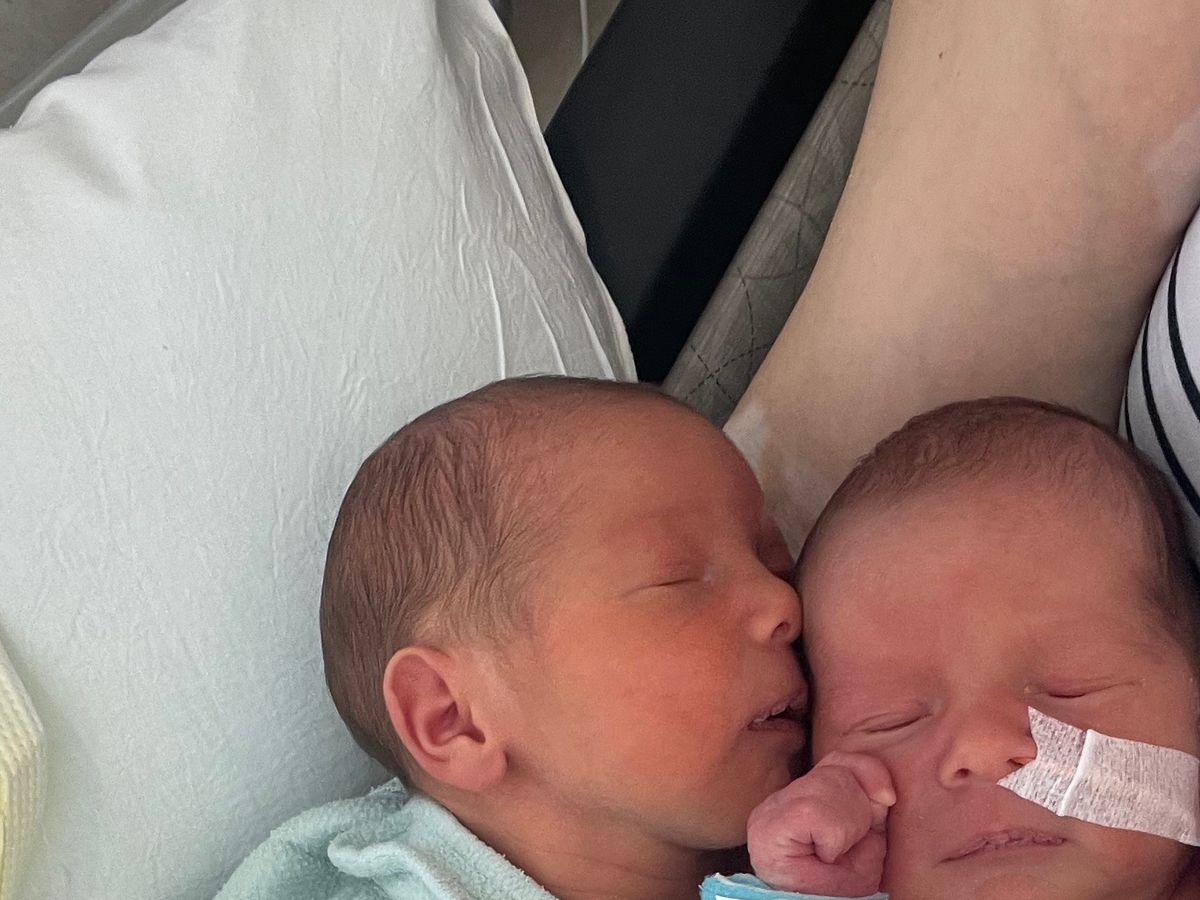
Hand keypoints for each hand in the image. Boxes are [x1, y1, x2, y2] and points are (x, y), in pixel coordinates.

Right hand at [747, 751, 895, 896]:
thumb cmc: (840, 887)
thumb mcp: (865, 839)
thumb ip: (870, 806)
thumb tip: (882, 792)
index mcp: (799, 801)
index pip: (837, 761)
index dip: (869, 772)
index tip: (888, 798)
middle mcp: (779, 801)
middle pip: (837, 769)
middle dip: (859, 807)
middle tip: (851, 843)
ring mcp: (770, 812)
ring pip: (830, 783)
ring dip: (850, 824)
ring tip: (837, 852)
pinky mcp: (769, 825)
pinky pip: (818, 812)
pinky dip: (835, 837)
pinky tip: (826, 855)